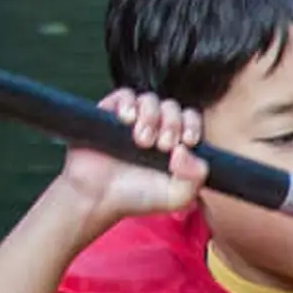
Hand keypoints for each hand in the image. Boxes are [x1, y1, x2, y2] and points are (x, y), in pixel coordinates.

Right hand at [54, 88, 208, 223]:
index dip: (192, 125)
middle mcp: (154, 127)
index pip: (190, 119)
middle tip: (162, 145)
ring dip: (151, 116)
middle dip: (172, 123)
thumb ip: (195, 180)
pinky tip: (127, 120)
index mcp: (173, 142)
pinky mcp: (109, 113)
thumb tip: (186, 151)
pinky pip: (124, 95)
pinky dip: (129, 103)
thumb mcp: (175, 197)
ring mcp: (131, 120)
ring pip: (150, 100)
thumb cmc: (135, 197)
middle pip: (172, 107)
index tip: (187, 141)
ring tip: (141, 140)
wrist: (98, 197)